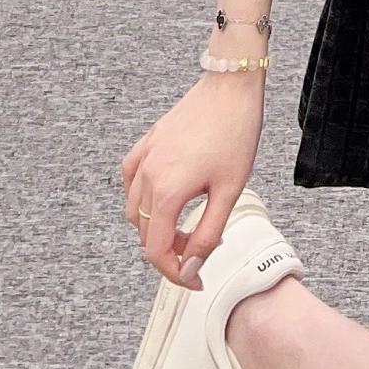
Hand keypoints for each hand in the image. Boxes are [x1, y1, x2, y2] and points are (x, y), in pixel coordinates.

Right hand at [119, 71, 265, 289]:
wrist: (232, 87)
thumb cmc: (237, 134)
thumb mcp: (230, 191)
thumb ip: (207, 235)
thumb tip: (190, 269)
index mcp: (167, 192)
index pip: (156, 251)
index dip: (175, 274)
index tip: (196, 281)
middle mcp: (147, 175)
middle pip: (143, 232)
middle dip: (169, 250)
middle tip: (199, 250)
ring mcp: (144, 157)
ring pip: (133, 208)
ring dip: (154, 226)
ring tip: (186, 226)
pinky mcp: (147, 141)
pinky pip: (131, 179)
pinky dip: (141, 197)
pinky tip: (163, 197)